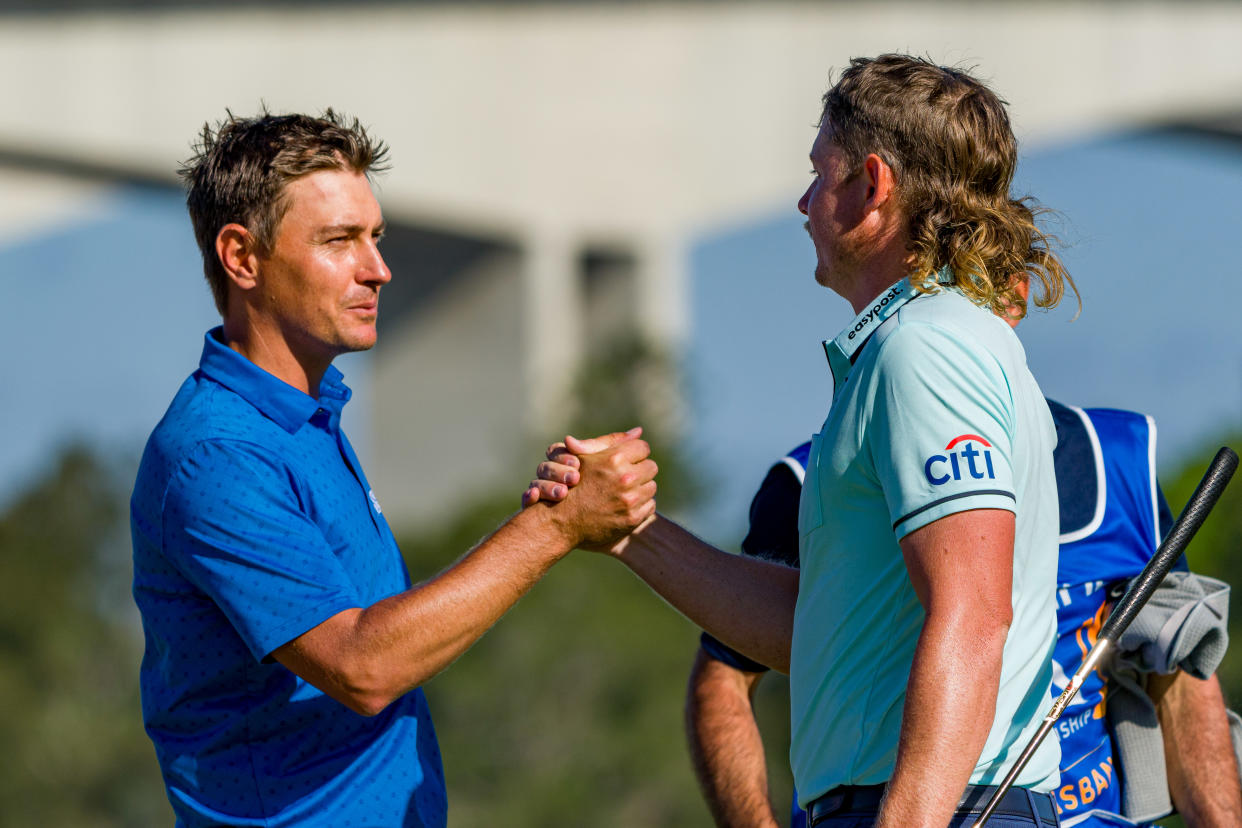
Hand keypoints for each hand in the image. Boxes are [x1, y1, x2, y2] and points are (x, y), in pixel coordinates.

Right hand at [526, 428, 657, 549]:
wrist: (563, 521)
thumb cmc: (574, 484)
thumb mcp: (586, 457)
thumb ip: (612, 442)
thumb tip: (639, 430)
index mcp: (614, 458)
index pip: (643, 448)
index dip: (634, 453)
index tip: (627, 461)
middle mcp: (625, 478)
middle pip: (651, 467)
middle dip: (639, 470)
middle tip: (626, 477)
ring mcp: (630, 500)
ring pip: (651, 487)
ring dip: (640, 488)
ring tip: (624, 492)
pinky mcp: (633, 518)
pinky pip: (650, 505)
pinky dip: (640, 506)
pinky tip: (624, 505)